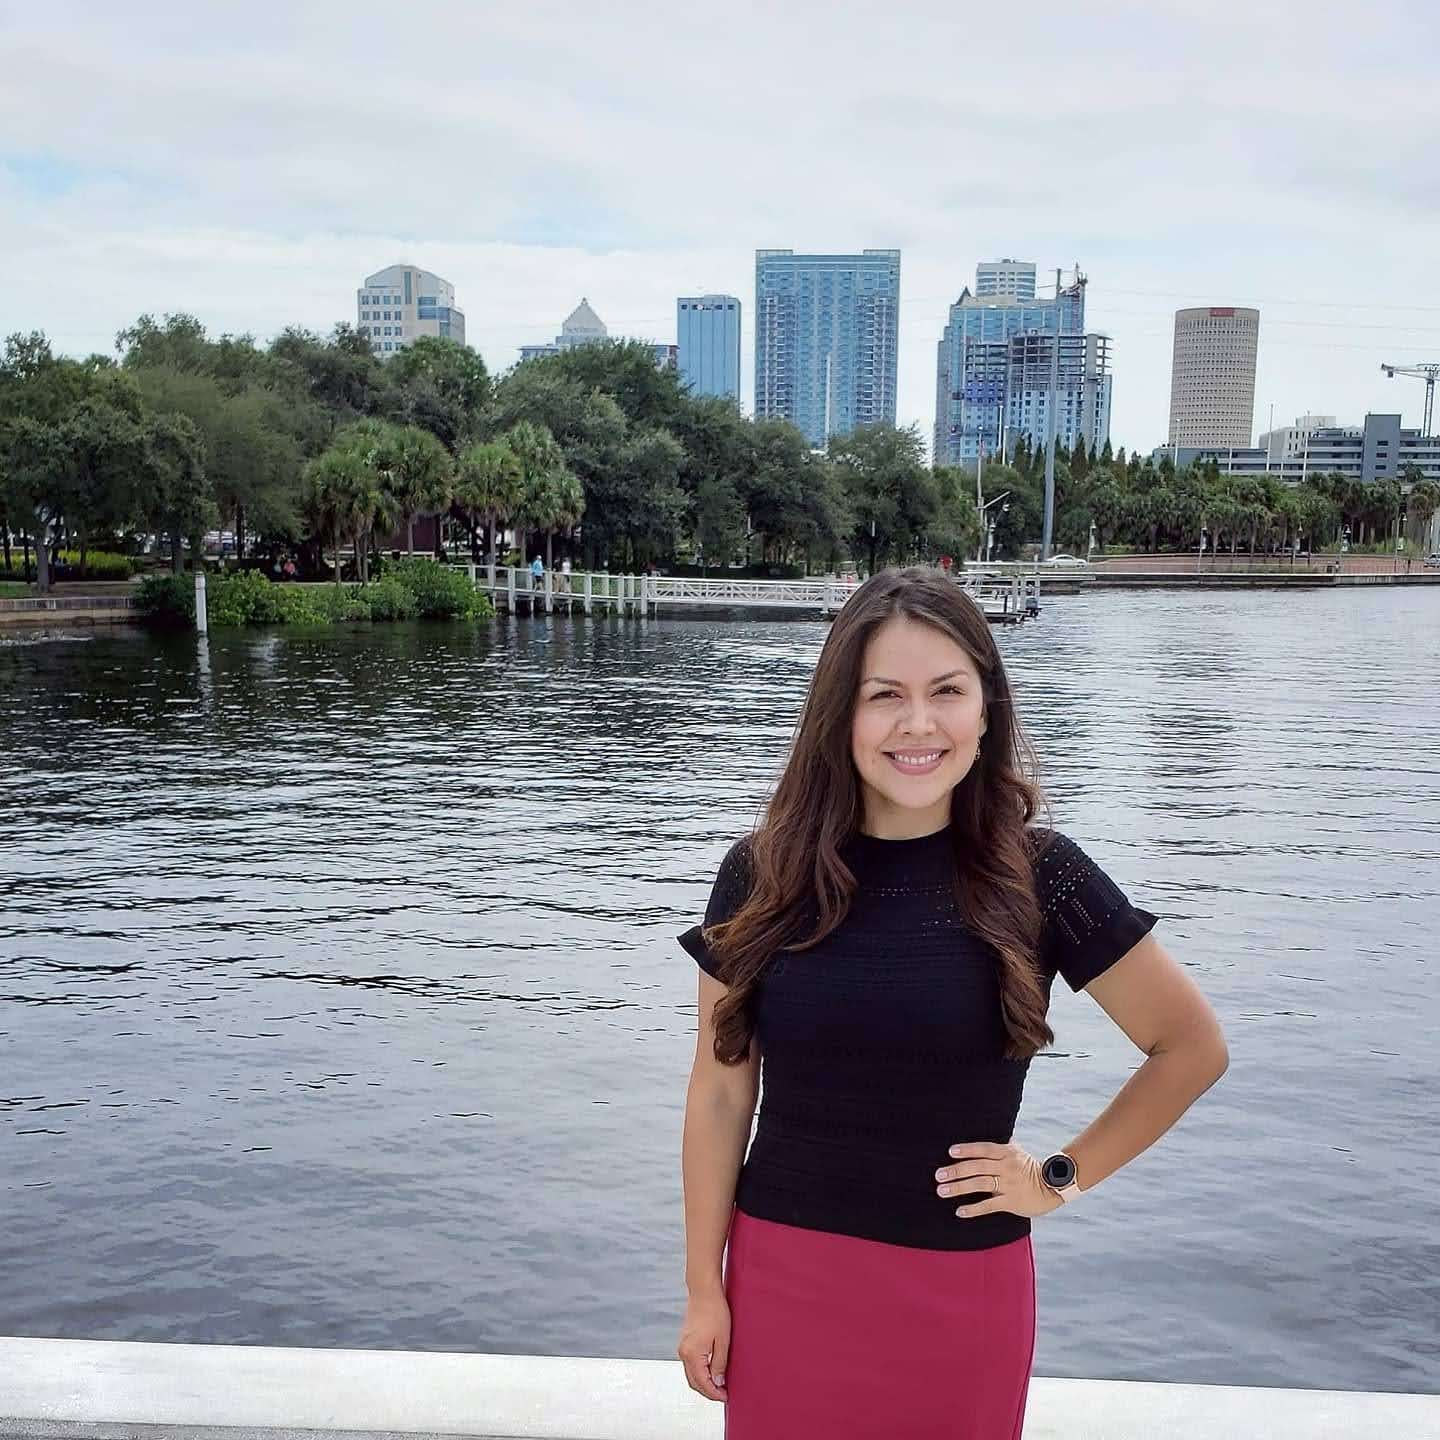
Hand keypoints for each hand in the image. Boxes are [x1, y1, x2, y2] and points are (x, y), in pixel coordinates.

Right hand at [677, 1288, 730, 1402]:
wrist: (704, 1292)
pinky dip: (700, 1372)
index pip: (703, 1383)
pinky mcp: (685, 1342)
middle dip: (708, 1391)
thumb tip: (718, 1383)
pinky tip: (711, 1371)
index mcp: (692, 1354)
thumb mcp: (723, 1341)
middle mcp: (684, 1353)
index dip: (714, 1393)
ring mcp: (683, 1347)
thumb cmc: (714, 1311)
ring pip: (691, 1374)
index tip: (725, 1397)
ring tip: (720, 1384)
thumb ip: (720, 1364)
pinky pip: (690, 1365)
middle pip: (694, 1382)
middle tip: (723, 1394)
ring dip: (704, 1382)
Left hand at [934, 1141, 1063, 1220]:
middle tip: (938, 1175)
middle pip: (978, 1166)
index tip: (951, 1152)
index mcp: (1007, 1153)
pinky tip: (959, 1211)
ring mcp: (1009, 1185)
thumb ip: (1003, 1144)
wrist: (1052, 1188)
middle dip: (956, 1170)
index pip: (984, 1149)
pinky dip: (973, 1209)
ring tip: (942, 1190)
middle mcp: (1006, 1167)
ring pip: (980, 1184)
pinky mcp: (1011, 1202)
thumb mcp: (1018, 1152)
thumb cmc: (1031, 1168)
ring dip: (959, 1187)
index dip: (967, 1149)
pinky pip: (989, 1205)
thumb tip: (996, 1131)